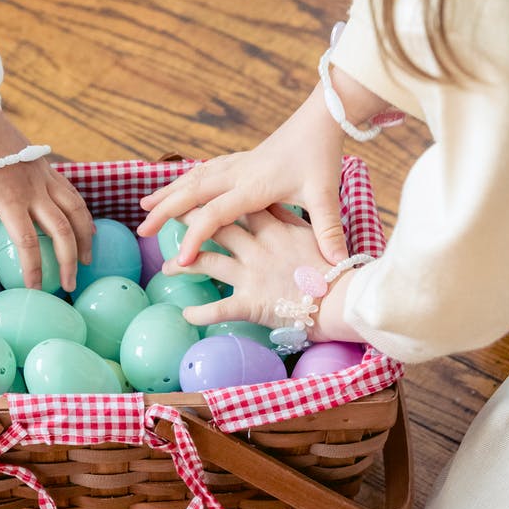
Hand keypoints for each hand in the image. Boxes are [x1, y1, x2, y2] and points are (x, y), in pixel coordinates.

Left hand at [0, 101, 92, 291]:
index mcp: (10, 198)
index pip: (28, 242)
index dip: (34, 269)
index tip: (36, 289)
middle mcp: (35, 189)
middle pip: (62, 230)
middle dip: (68, 260)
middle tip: (69, 285)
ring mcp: (46, 177)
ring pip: (76, 210)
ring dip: (85, 238)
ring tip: (87, 261)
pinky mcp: (50, 168)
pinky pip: (73, 194)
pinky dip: (83, 214)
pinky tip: (86, 229)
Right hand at [138, 84, 347, 265]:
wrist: (320, 119)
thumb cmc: (321, 157)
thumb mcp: (326, 196)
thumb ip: (327, 231)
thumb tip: (339, 265)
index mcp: (254, 186)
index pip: (216, 214)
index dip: (196, 237)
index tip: (180, 259)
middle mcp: (238, 174)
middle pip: (191, 193)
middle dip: (164, 212)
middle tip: (141, 230)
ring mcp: (235, 164)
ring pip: (192, 178)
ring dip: (167, 192)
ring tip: (143, 205)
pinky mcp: (238, 159)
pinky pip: (202, 170)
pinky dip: (183, 179)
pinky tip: (175, 185)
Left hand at [162, 205, 340, 337]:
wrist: (344, 300)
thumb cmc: (331, 269)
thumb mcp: (311, 235)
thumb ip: (289, 221)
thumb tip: (274, 205)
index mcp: (274, 229)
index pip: (239, 206)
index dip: (214, 199)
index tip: (194, 194)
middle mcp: (258, 248)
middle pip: (216, 227)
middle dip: (188, 221)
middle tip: (167, 218)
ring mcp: (252, 274)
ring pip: (207, 263)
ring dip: (183, 266)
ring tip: (165, 270)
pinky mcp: (252, 302)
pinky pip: (219, 308)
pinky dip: (200, 313)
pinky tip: (186, 314)